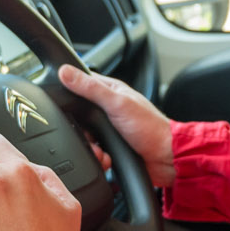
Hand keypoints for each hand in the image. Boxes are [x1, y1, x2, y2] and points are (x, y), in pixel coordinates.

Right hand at [58, 64, 175, 186]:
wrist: (166, 158)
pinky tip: (105, 159)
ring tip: (100, 151)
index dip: (69, 90)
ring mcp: (111, 128)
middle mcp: (110, 108)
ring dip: (91, 147)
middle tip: (90, 136)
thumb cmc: (150, 128)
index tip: (63, 103)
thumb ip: (91, 88)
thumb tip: (66, 72)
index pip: (82, 83)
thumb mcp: (117, 103)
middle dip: (81, 130)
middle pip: (80, 115)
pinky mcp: (112, 146)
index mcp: (111, 91)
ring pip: (86, 136)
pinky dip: (98, 158)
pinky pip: (95, 151)